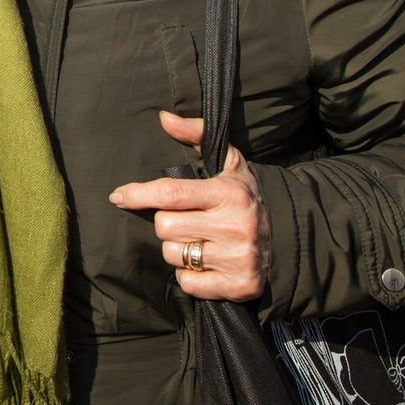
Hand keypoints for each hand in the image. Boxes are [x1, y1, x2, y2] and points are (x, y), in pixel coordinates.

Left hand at [108, 112, 269, 301]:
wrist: (285, 241)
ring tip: (201, 241)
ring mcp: (239, 258)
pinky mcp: (240, 286)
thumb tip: (164, 117)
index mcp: (230, 194)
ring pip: (173, 256)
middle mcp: (237, 226)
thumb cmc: (242, 198)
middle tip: (187, 221)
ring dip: (177, 250)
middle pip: (165, 227)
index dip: (139, 194)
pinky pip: (188, 284)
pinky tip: (208, 264)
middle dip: (167, 224)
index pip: (171, 193)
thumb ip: (195, 135)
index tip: (119, 195)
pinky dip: (190, 277)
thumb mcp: (227, 162)